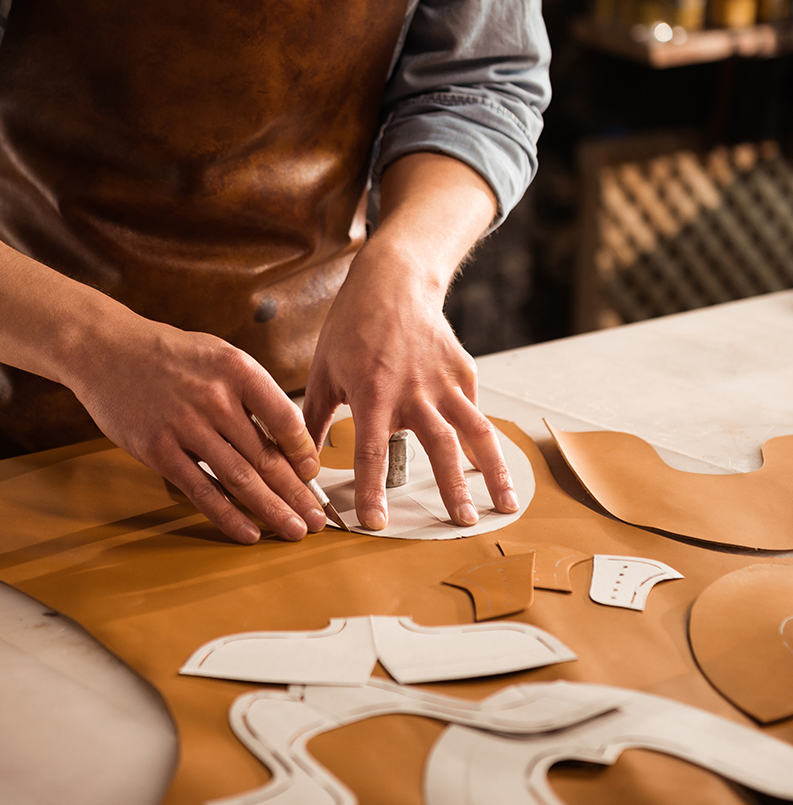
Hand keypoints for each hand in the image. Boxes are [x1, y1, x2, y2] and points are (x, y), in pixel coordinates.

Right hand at [71, 316, 325, 545]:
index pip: (285, 418)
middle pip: (266, 455)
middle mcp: (215, 397)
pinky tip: (249, 533)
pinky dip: (228, 516)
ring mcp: (185, 425)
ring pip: (239, 478)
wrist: (107, 349)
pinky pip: (201, 490)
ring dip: (272, 509)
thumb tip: (284, 438)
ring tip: (294, 531)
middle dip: (296, 493)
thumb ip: (250, 392)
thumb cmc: (168, 354)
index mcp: (237, 368)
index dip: (304, 451)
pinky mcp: (158, 449)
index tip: (313, 474)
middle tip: (317, 519)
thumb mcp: (218, 355)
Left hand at [303, 240, 518, 529]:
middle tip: (462, 524)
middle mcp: (413, 389)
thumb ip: (314, 420)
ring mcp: (443, 380)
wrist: (393, 280)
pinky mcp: (463, 370)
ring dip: (492, 470)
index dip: (371, 490)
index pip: (370, 451)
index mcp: (372, 392)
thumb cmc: (351, 326)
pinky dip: (481, 438)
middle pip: (438, 447)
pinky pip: (473, 408)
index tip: (376, 522)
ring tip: (504, 504)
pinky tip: (487, 462)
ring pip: (474, 431)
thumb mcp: (323, 371)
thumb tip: (300, 463)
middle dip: (451, 489)